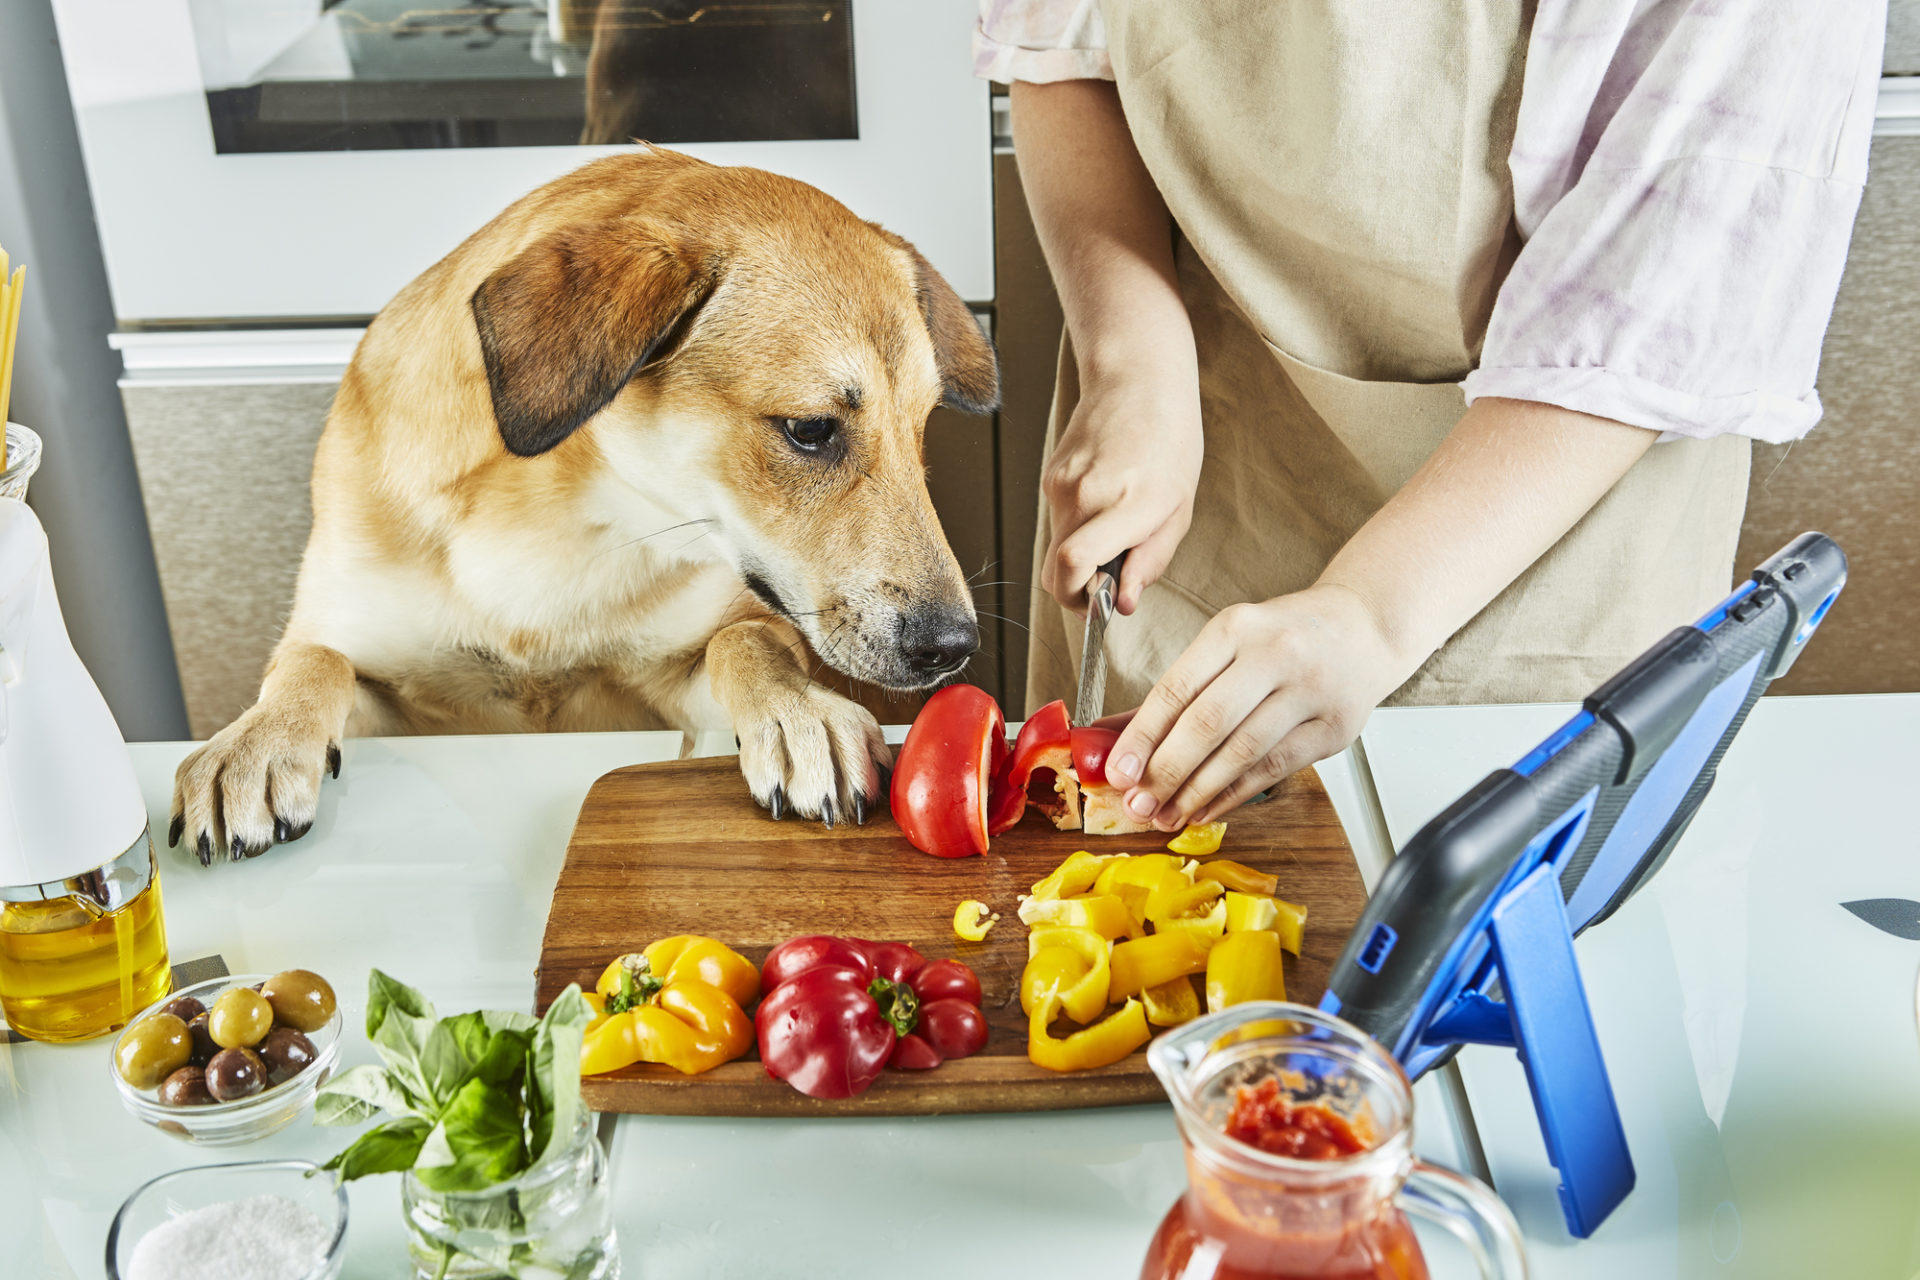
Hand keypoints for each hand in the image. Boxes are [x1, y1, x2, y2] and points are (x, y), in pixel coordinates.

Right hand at [1040, 362, 1202, 614]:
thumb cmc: (1169, 440)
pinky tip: (1105, 503)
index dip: (1079, 600)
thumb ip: (1151, 561)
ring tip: (1117, 529)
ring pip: (1055, 549)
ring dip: (1081, 556)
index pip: (1073, 565)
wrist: (1137, 380)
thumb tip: (1123, 603)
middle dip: (1077, 590)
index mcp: (1126, 503)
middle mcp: (1084, 495)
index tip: (1099, 607)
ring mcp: (1061, 485)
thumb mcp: (1179, 508)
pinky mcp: (1050, 478)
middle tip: (1109, 582)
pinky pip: (1057, 523)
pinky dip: (1077, 530)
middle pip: (1055, 571)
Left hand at [1103, 585, 1407, 829]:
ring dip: (1197, 792)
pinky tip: (1206, 808)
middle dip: (1166, 771)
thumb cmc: (1285, 635)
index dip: (1143, 736)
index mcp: (1236, 628)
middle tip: (1138, 803)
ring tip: (1167, 814)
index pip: (1178, 687)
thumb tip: (1115, 737)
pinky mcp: (1334, 727)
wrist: (1364, 627)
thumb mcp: (1228, 643)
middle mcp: (1275, 654)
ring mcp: (1310, 691)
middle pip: (1208, 723)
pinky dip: (1234, 794)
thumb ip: (1177, 690)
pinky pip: (1274, 769)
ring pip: (1242, 753)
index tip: (1119, 771)